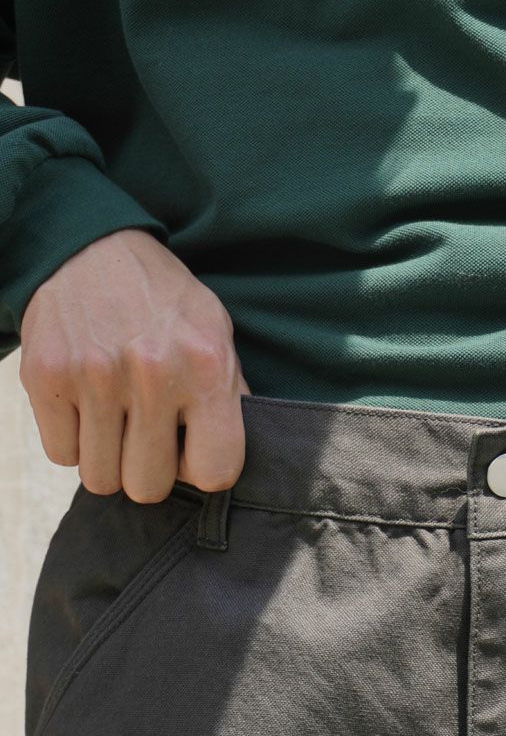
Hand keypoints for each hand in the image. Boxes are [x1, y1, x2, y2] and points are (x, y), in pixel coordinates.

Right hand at [19, 227, 247, 502]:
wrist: (89, 248)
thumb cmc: (164, 305)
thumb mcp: (216, 335)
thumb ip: (229, 398)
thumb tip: (228, 459)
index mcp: (206, 367)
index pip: (215, 473)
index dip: (203, 469)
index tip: (192, 448)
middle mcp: (152, 373)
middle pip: (149, 487)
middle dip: (149, 469)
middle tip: (147, 433)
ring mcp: (94, 375)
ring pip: (101, 479)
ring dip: (109, 459)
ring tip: (116, 419)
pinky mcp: (45, 376)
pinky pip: (62, 456)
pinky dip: (74, 441)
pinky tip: (86, 407)